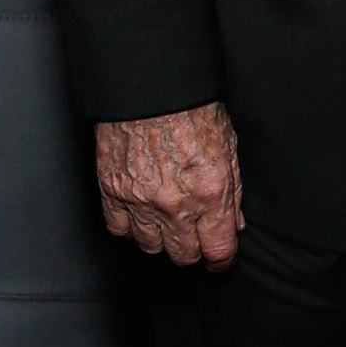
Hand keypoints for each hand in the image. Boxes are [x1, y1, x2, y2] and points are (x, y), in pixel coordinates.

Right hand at [95, 101, 242, 266]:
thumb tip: (233, 223)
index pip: (218, 250)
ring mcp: (140, 200)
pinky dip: (129, 225)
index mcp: (210, 192)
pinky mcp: (112, 190)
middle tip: (195, 237)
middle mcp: (175, 203)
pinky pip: (118, 228)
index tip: (220, 259)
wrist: (151, 86)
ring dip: (161, 239)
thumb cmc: (192, 108)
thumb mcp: (229, 147)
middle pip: (183, 256)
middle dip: (193, 251)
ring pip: (150, 246)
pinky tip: (140, 213)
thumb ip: (232, 192)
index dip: (221, 260)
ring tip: (167, 222)